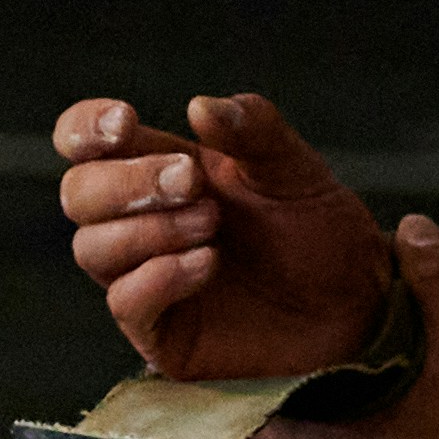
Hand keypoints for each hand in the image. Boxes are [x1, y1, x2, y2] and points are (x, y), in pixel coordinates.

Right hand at [51, 90, 386, 382]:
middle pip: (79, 194)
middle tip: (190, 181)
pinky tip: (208, 263)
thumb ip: (254, 131)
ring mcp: (145, 279)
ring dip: (149, 229)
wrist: (359, 307)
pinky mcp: (161, 333)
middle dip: (126, 183)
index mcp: (161, 170)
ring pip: (92, 248)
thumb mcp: (295, 170)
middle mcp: (142, 222)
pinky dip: (158, 277)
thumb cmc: (321, 234)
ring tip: (212, 225)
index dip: (85, 128)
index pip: (87, 143)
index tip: (123, 123)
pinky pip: (125, 303)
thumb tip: (200, 105)